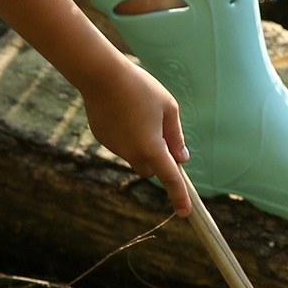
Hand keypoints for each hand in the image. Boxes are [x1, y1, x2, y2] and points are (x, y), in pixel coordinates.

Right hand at [79, 58, 189, 212]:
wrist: (102, 75)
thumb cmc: (141, 88)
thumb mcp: (168, 108)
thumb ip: (176, 136)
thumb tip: (181, 158)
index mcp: (152, 148)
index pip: (170, 179)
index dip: (180, 196)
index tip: (185, 212)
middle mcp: (132, 154)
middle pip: (150, 169)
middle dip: (158, 159)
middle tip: (161, 131)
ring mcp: (115, 148)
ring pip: (134, 155)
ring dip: (141, 143)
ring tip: (138, 110)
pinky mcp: (103, 139)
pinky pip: (120, 144)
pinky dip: (126, 135)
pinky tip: (122, 110)